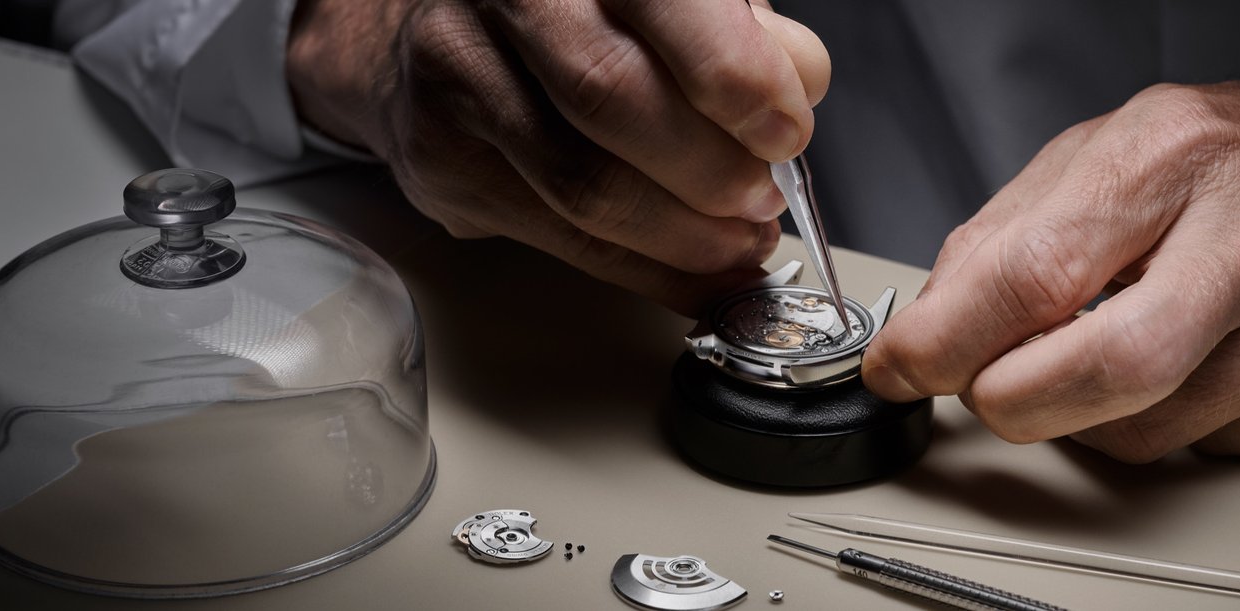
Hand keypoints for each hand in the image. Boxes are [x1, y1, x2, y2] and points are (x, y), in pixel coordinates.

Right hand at [286, 0, 829, 313]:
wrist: (441, 37)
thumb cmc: (583, 15)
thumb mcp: (673, 1)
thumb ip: (739, 34)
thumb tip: (799, 91)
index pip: (662, 1)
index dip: (734, 74)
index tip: (784, 131)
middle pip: (613, 97)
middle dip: (712, 170)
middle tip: (762, 199)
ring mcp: (460, 75)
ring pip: (584, 184)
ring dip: (684, 235)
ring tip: (738, 242)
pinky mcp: (441, 159)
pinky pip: (559, 236)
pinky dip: (646, 268)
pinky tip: (693, 271)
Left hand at [863, 82, 1239, 461]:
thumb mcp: (1120, 150)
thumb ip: (1014, 226)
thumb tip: (934, 315)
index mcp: (1174, 152)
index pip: (1029, 269)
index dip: (943, 338)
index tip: (902, 367)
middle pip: (1095, 368)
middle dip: (1008, 402)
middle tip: (986, 394)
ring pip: (1147, 431)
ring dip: (1091, 419)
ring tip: (1116, 354)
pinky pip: (1218, 452)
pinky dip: (1177, 428)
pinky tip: (1202, 371)